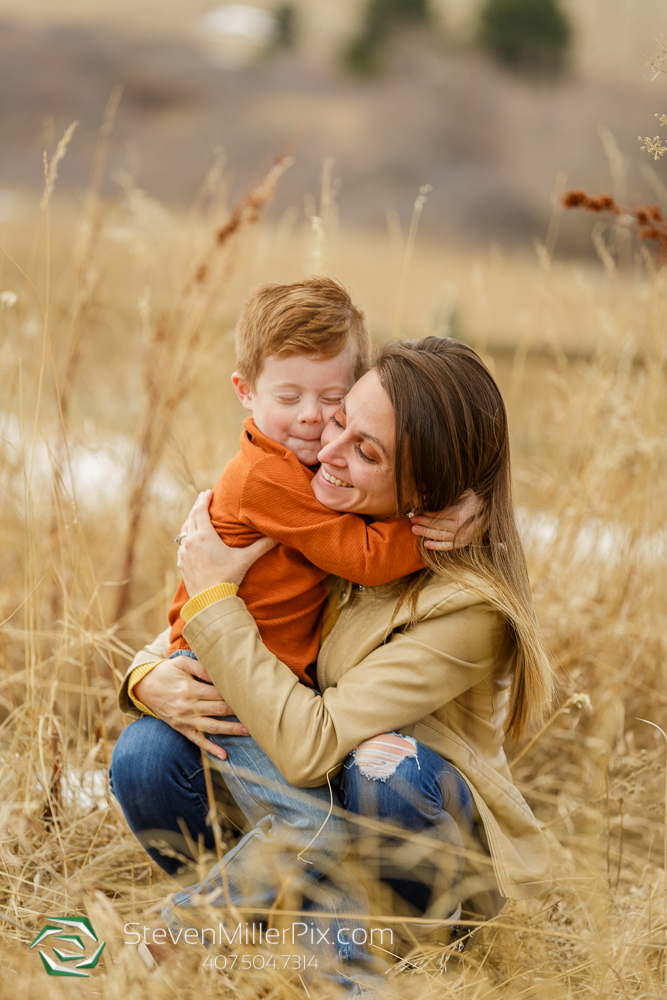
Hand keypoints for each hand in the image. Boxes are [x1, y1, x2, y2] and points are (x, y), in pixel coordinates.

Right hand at [133, 655, 247, 759]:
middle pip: (218, 710)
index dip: (234, 694)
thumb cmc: (165, 672)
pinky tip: (224, 755)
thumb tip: (219, 672)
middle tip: (257, 711)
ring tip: (249, 731)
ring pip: (212, 727)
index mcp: (189, 689)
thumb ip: (201, 667)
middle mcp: (187, 707)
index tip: (250, 694)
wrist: (142, 687)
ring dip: (231, 730)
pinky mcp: (181, 728)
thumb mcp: (181, 663)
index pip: (218, 693)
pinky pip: (197, 741)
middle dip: (238, 711)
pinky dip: (210, 749)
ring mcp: (184, 720)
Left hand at [177, 489, 275, 594]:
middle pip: (190, 518)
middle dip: (197, 507)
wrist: (210, 601)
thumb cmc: (228, 578)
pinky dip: (186, 539)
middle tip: (203, 499)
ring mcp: (184, 554)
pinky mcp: (181, 565)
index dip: (204, 499)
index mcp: (204, 536)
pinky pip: (182, 546)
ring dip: (190, 522)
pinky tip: (191, 541)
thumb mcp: (245, 559)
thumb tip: (278, 536)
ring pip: (183, 531)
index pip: (200, 510)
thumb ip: (261, 546)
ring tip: (197, 518)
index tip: (208, 491)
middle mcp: (190, 542)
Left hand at [410, 490, 485, 550]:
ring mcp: (462, 536)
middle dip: (423, 523)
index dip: (427, 513)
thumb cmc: (476, 499)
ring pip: (441, 535)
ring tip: (414, 530)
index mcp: (461, 513)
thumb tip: (425, 493)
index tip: (417, 510)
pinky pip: (448, 546)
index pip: (439, 514)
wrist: (491, 511)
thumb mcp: (464, 492)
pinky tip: (426, 545)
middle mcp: (461, 526)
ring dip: (426, 533)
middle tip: (412, 520)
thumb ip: (447, 494)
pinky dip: (437, 546)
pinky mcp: (463, 543)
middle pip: (438, 525)